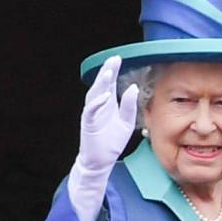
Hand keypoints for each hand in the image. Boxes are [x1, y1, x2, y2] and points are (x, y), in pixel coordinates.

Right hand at [79, 55, 137, 171]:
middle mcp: (99, 106)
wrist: (101, 161)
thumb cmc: (112, 143)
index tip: (118, 59)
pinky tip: (105, 96)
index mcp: (108, 104)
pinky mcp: (88, 124)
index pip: (110, 84)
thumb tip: (133, 88)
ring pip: (94, 94)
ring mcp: (92, 114)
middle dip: (107, 71)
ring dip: (101, 84)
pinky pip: (91, 111)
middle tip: (113, 60)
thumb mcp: (126, 123)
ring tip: (109, 73)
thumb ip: (129, 107)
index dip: (113, 71)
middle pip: (101, 85)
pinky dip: (97, 103)